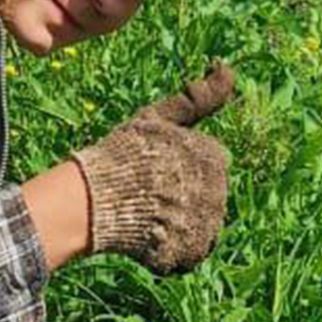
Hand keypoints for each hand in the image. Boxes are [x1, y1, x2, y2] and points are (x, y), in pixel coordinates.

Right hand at [71, 62, 235, 274]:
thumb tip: (227, 66)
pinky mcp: (191, 255)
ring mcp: (206, 226)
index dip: (180, 167)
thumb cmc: (124, 154)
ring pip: (198, 226)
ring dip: (177, 224)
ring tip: (144, 214)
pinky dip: (169, 250)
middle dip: (181, 196)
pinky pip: (187, 254)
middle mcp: (219, 193)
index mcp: (215, 158)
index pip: (209, 165)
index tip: (155, 168)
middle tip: (146, 192)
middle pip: (205, 197)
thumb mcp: (160, 117)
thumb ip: (200, 97)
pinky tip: (145, 237)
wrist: (94, 199)